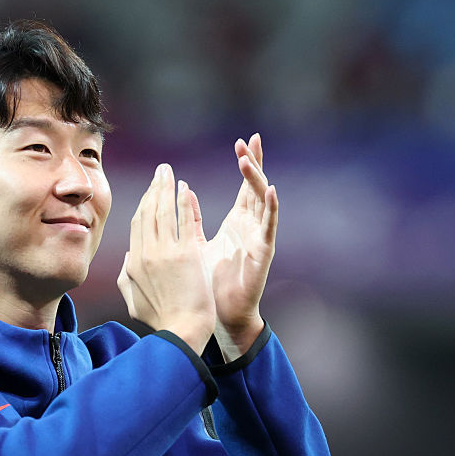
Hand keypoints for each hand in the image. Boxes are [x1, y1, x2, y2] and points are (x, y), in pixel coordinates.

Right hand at [118, 163, 214, 353]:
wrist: (183, 330)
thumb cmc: (161, 320)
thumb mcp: (133, 300)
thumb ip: (126, 277)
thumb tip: (128, 257)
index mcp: (132, 264)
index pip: (137, 225)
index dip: (144, 203)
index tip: (152, 191)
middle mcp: (145, 254)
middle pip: (148, 212)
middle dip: (154, 188)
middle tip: (161, 171)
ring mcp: (165, 253)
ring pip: (163, 211)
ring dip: (166, 187)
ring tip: (169, 173)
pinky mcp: (185, 255)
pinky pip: (182, 220)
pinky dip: (183, 201)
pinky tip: (184, 188)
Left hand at [201, 133, 277, 359]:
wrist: (218, 315)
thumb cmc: (208, 285)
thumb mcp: (195, 246)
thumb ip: (191, 222)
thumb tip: (183, 195)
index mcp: (237, 223)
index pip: (242, 187)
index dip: (245, 164)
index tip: (242, 141)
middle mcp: (250, 227)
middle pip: (254, 187)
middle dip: (253, 162)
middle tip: (250, 139)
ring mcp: (258, 238)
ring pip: (261, 201)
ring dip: (256, 178)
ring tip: (248, 158)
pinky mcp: (263, 252)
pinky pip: (269, 226)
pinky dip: (270, 208)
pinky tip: (270, 190)